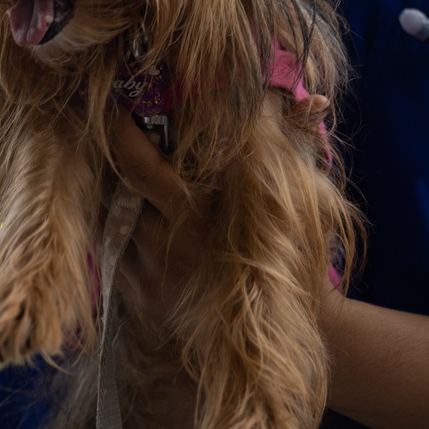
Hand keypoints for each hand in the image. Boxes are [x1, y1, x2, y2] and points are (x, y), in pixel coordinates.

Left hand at [107, 90, 331, 324]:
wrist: (281, 331)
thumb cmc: (293, 256)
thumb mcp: (298, 199)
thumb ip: (296, 145)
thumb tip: (318, 97)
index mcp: (199, 221)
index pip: (142, 170)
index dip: (123, 138)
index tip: (118, 111)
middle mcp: (166, 249)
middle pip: (118, 191)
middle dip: (117, 164)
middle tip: (123, 138)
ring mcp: (148, 277)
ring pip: (110, 220)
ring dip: (116, 197)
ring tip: (129, 177)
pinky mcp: (138, 297)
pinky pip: (113, 251)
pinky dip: (119, 230)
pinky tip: (137, 217)